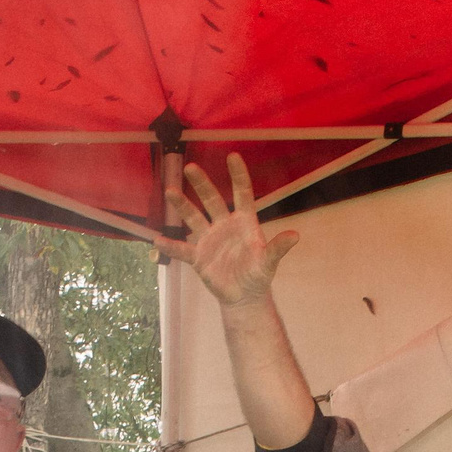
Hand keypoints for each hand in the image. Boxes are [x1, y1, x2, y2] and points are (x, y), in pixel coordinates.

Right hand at [161, 154, 300, 308]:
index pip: (242, 194)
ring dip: (182, 206)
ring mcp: (209, 239)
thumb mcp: (268, 262)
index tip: (233, 156)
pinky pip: (182, 249)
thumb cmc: (258, 275)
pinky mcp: (198, 256)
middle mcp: (224, 225)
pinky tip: (157, 239)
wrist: (243, 295)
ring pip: (193, 218)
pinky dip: (170, 246)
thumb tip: (295, 236)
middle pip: (212, 200)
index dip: (238, 176)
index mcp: (244, 222)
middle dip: (202, 184)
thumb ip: (277, 248)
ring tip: (170, 191)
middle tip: (190, 167)